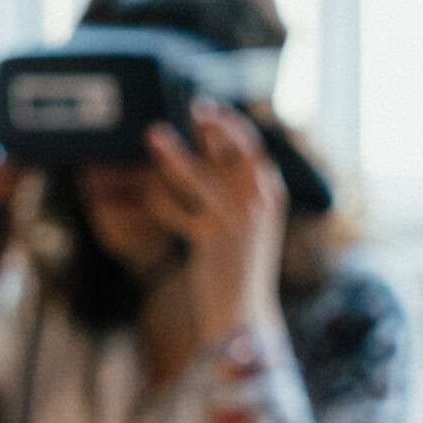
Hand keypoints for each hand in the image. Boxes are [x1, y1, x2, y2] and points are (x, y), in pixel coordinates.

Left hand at [144, 100, 286, 348]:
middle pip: (232, 151)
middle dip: (211, 126)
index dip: (232, 124)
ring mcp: (235, 221)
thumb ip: (238, 192)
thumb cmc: (240, 268)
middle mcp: (257, 205)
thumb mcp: (249, 226)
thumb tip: (212, 155)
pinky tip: (151, 196)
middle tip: (190, 109)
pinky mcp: (210, 240)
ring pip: (197, 177)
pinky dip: (159, 200)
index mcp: (271, 198)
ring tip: (152, 133)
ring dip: (172, 154)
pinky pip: (175, 209)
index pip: (255, 149)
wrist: (244, 313)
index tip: (211, 109)